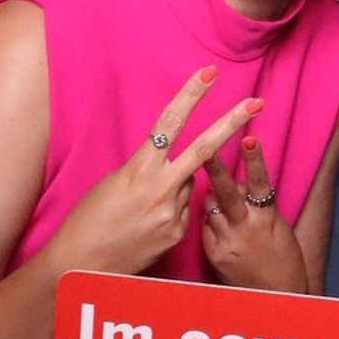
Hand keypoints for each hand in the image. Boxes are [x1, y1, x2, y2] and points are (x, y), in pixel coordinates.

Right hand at [54, 67, 264, 280]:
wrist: (81, 264)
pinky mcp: (177, 233)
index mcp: (139, 169)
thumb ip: (147, 169)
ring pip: (188, 185)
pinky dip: (170, 209)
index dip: (190, 95)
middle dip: (231, 123)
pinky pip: (183, 210)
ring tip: (141, 207)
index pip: (170, 123)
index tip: (209, 74)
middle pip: (204, 148)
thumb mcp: (113, 183)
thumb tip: (173, 167)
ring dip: (174, 186)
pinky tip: (146, 224)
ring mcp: (172, 213)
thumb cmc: (88, 219)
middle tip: (257, 103)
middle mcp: (161, 189)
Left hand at [200, 134, 304, 293]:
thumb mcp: (277, 227)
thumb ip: (257, 205)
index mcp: (266, 220)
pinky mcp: (213, 253)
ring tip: (214, 186)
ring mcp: (225, 242)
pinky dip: (209, 218)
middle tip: (206, 147)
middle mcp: (244, 229)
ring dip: (212, 194)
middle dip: (216, 169)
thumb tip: (237, 184)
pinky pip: (205, 226)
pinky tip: (217, 219)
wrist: (275, 294)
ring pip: (210, 207)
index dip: (254, 160)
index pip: (259, 183)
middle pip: (226, 193)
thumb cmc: (283, 258)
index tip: (249, 138)